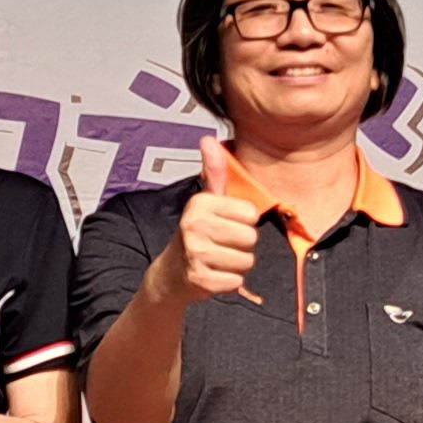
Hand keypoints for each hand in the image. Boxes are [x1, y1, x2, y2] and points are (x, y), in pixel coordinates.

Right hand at [148, 142, 266, 310]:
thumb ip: (214, 172)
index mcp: (200, 203)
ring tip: (218, 261)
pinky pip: (237, 282)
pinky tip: (214, 275)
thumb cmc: (196, 235)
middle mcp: (194, 225)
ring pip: (247, 261)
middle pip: (251, 238)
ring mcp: (196, 253)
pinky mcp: (200, 280)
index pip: (250, 213)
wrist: (170, 274)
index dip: (243, 222)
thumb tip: (208, 139)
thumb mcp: (205, 201)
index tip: (225, 225)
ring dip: (237, 265)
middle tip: (221, 246)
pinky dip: (230, 283)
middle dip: (242, 246)